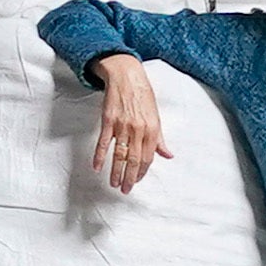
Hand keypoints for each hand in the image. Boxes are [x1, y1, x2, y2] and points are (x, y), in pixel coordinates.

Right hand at [87, 54, 164, 192]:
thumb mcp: (156, 116)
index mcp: (151, 129)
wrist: (126, 76)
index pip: (147, 158)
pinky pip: (103, 142)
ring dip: (115, 171)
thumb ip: (160, 139)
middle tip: (124, 189)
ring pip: (119, 154)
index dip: (142, 172)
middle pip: (133, 159)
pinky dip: (100, 156)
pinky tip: (97, 167)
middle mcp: (138, 129)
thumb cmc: (142, 95)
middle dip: (129, 177)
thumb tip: (168, 155)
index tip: (136, 181)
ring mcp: (122, 125)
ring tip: (113, 183)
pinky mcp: (108, 120)